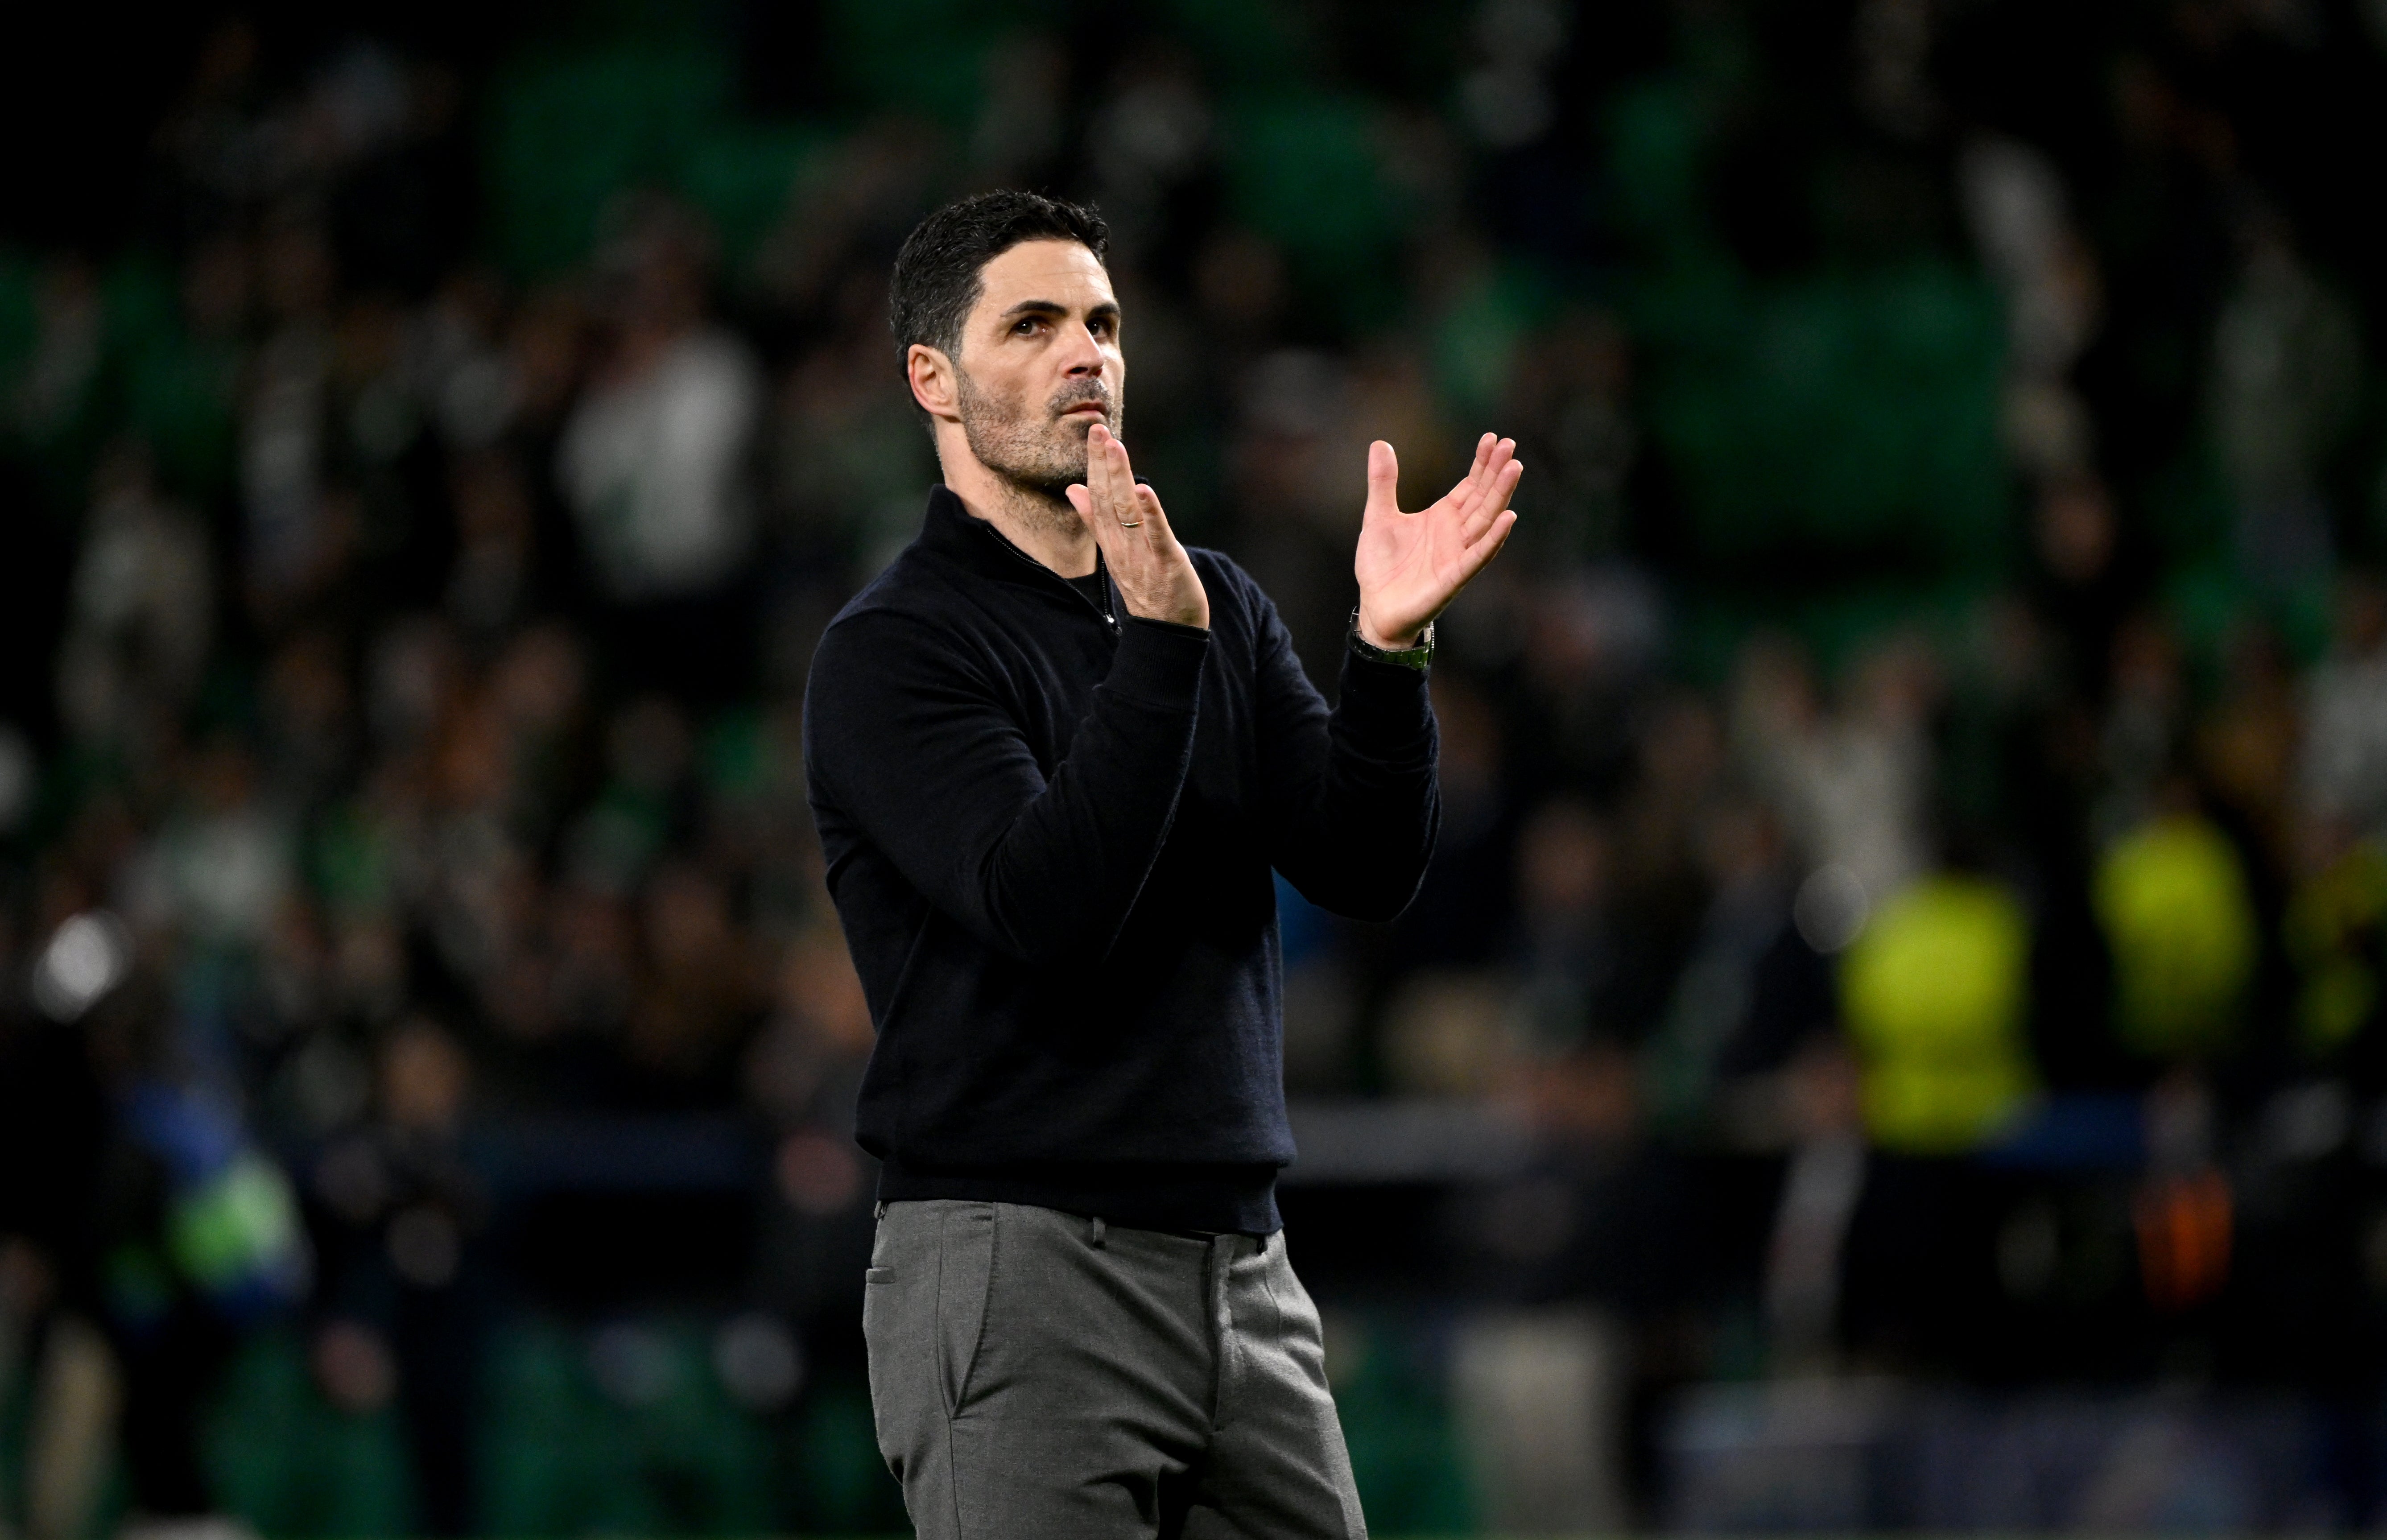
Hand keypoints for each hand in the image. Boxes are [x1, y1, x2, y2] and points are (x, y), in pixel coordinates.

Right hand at [1066, 424, 1208, 628]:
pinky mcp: (1166, 563)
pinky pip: (1155, 535)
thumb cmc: (1145, 587)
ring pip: (1127, 512)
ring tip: (1116, 448)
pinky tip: (1145, 490)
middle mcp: (1121, 545)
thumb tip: (1073, 490)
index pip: (1097, 497)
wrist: (1167, 630)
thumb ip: (1094, 520)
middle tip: (1097, 430)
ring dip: (1121, 478)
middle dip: (1102, 464)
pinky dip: (1150, 513)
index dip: (1094, 466)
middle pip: (1108, 500)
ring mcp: (1142, 554)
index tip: (1093, 434)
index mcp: (1110, 540)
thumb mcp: (1115, 552)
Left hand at [1352, 433, 1521, 647]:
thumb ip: (1383, 482)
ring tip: (1514, 469)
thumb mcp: (1378, 516)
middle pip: (1483, 497)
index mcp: (1442, 516)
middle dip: (1497, 472)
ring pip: (1486, 520)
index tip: (1493, 438)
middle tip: (1510, 445)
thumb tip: (1380, 444)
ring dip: (1501, 496)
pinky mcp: (1454, 577)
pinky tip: (1509, 518)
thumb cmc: (1381, 566)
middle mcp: (1456, 533)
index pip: (1470, 485)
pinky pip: (1478, 556)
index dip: (1482, 463)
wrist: (1376, 607)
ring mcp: (1458, 554)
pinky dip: (1493, 539)